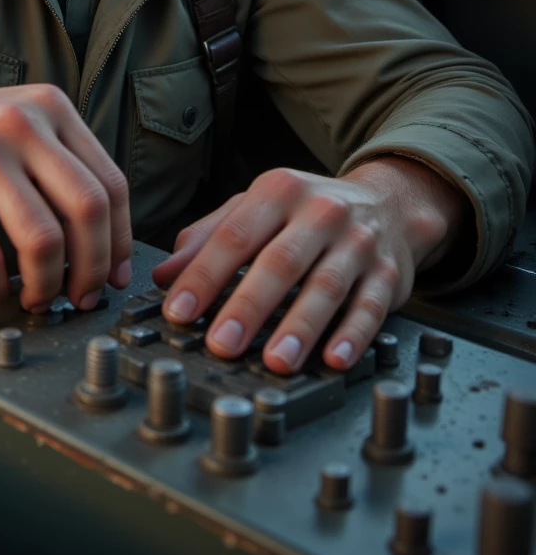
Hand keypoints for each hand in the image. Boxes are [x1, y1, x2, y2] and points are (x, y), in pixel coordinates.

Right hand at [0, 72, 131, 311]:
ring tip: (37, 298)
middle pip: (88, 212)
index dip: (121, 240)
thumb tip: (107, 240)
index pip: (110, 183)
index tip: (116, 274)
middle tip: (82, 296)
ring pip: (44, 240)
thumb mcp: (18, 123)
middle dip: (93, 268)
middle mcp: (21, 125)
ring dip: (47, 284)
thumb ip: (60, 163)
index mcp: (50, 108)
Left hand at [151, 158, 465, 373]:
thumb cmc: (308, 212)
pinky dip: (352, 336)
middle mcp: (321, 212)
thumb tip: (162, 276)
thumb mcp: (256, 208)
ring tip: (274, 362)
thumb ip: (208, 238)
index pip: (234, 236)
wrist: (391, 204)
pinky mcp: (388, 275)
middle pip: (281, 262)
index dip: (204, 276)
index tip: (178, 313)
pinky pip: (370, 308)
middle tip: (222, 344)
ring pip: (327, 287)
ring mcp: (358, 243)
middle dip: (249, 306)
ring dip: (299, 328)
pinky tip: (333, 360)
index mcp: (279, 191)